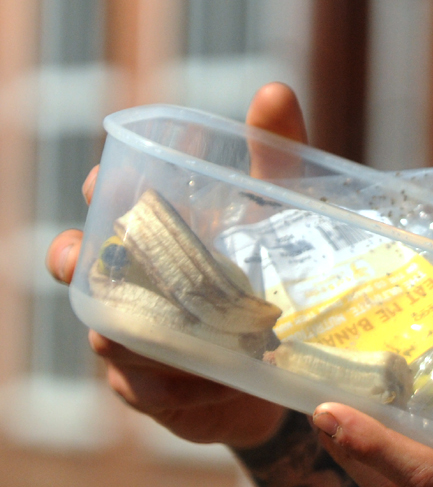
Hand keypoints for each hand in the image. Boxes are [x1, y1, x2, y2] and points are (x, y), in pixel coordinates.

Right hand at [44, 83, 307, 449]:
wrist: (297, 361)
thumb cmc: (277, 266)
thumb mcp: (283, 210)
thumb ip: (276, 155)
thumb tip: (271, 92)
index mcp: (155, 235)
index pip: (106, 204)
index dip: (98, 193)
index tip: (102, 183)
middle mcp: (132, 286)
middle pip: (86, 274)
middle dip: (82, 265)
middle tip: (90, 259)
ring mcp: (137, 342)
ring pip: (114, 340)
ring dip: (143, 336)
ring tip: (173, 332)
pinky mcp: (158, 395)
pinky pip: (152, 392)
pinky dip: (183, 387)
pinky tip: (217, 382)